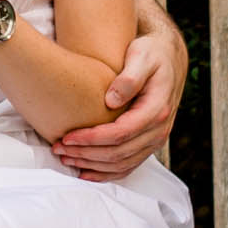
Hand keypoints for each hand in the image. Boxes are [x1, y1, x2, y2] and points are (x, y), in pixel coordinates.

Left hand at [52, 31, 180, 180]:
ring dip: (92, 166)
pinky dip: (106, 173)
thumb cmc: (151, 53)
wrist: (168, 58)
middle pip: (119, 154)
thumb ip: (129, 77)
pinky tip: (85, 172)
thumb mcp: (142, 56)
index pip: (120, 133)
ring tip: (65, 158)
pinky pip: (129, 166)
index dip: (91, 139)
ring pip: (122, 164)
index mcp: (157, 110)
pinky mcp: (149, 143)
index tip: (66, 137)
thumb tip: (111, 100)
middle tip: (58, 149)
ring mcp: (155, 139)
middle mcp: (159, 129)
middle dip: (86, 154)